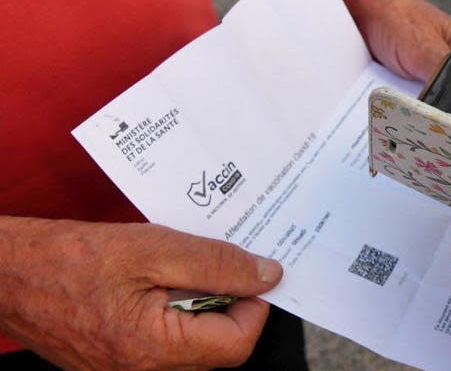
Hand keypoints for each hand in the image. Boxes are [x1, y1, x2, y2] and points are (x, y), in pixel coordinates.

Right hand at [0, 217, 281, 369]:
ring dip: (198, 305)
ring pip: (192, 345)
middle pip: (218, 347)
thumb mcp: (153, 248)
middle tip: (210, 262)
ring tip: (175, 269)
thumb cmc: (67, 257)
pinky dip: (172, 313)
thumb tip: (267, 276)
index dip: (253, 303)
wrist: (4, 273)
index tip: (246, 270)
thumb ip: (216, 264)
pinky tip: (155, 282)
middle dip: (226, 302)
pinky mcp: (115, 362)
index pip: (237, 343)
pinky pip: (164, 344)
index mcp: (154, 350)